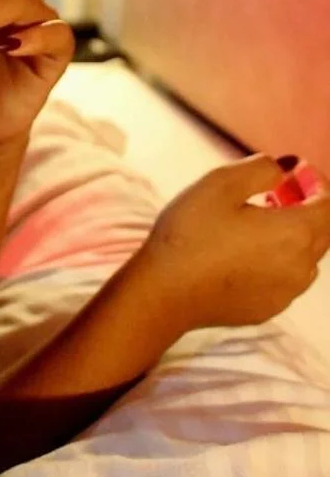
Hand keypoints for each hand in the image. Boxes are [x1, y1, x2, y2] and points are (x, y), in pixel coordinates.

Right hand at [138, 154, 329, 331]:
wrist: (164, 292)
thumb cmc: (190, 234)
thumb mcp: (221, 182)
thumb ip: (262, 168)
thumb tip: (284, 171)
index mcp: (296, 232)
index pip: (328, 203)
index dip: (315, 181)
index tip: (293, 169)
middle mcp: (301, 266)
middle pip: (322, 230)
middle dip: (306, 206)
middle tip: (276, 191)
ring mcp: (286, 292)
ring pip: (305, 256)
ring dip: (292, 234)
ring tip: (259, 221)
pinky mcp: (268, 308)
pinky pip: (286, 278)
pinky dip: (277, 260)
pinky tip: (244, 252)